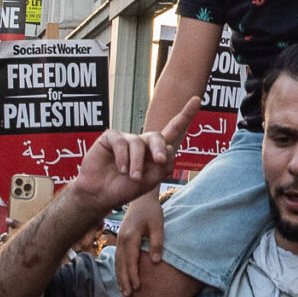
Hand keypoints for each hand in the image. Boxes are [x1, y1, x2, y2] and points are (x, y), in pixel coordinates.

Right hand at [68, 100, 199, 228]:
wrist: (100, 196)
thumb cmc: (123, 189)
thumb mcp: (149, 182)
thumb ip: (162, 167)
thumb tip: (169, 149)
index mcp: (154, 152)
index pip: (172, 131)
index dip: (185, 115)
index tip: (197, 100)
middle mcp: (142, 143)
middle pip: (158, 137)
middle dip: (159, 149)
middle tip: (158, 161)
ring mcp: (126, 139)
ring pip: (139, 143)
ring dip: (137, 163)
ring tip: (133, 177)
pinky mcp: (110, 138)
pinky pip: (121, 142)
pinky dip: (123, 158)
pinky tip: (121, 169)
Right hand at [114, 192, 165, 296]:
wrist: (141, 197)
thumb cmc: (151, 210)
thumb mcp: (158, 224)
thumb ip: (157, 242)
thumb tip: (156, 261)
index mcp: (130, 236)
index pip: (131, 260)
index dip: (133, 275)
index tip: (137, 287)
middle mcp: (122, 239)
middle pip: (122, 264)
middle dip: (125, 280)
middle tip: (128, 295)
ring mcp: (119, 239)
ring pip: (118, 262)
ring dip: (120, 277)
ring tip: (123, 291)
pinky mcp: (120, 239)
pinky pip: (118, 257)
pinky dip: (119, 269)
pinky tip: (122, 278)